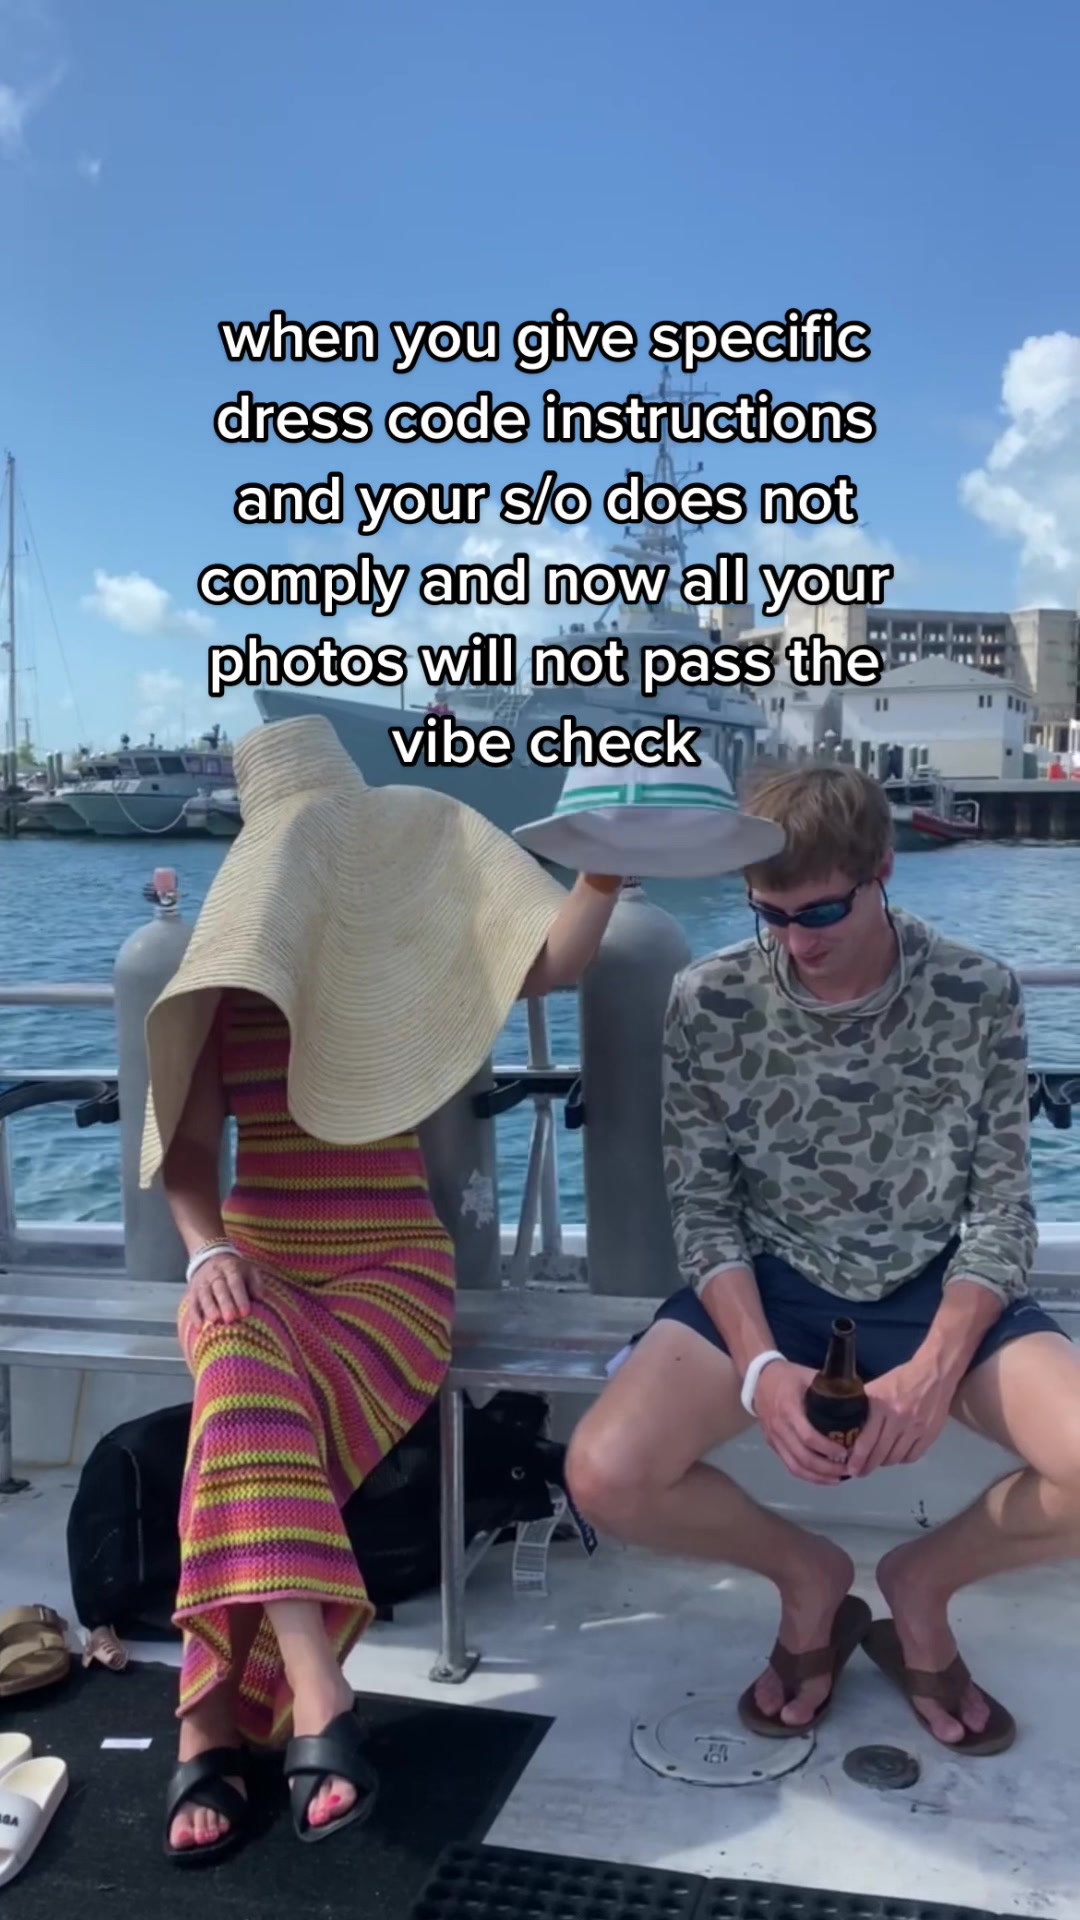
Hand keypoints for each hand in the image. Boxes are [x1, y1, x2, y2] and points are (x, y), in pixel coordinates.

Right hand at [186, 1252, 266, 1327]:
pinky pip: (192, 1303)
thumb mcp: (248, 1270)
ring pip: (204, 1295)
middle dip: (225, 1304)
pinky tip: (199, 1326)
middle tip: (230, 1319)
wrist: (210, 1258)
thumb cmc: (235, 1270)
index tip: (245, 1312)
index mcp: (230, 1268)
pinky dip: (194, 1315)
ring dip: (209, 1308)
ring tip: (214, 1320)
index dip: (240, 1297)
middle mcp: (214, 1274)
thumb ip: (255, 1283)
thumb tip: (259, 1297)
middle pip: (219, 1289)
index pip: (235, 1282)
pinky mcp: (192, 1292)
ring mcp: (202, 1283)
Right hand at [753, 1360, 851, 1486]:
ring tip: (838, 1478)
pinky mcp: (772, 1445)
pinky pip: (789, 1465)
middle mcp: (780, 1427)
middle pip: (803, 1457)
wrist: (760, 1378)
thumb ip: (830, 1389)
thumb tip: (858, 1399)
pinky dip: (806, 1475)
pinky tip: (822, 1477)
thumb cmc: (789, 1376)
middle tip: (848, 1469)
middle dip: (827, 1468)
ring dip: (818, 1477)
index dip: (828, 1448)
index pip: (808, 1436)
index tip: (846, 1452)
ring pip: (795, 1466)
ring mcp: (774, 1438)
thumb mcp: (810, 1376)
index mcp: (789, 1408)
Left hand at [846, 1358, 954, 1475]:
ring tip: (878, 1461)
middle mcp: (898, 1418)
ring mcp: (916, 1428)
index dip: (857, 1459)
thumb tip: (847, 1426)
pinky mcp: (930, 1434)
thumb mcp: (877, 1387)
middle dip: (868, 1466)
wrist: (934, 1374)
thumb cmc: (901, 1379)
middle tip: (860, 1471)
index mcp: (881, 1405)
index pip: (866, 1441)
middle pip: (880, 1453)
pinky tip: (896, 1455)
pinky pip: (912, 1456)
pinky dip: (902, 1459)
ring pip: (895, 1458)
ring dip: (884, 1462)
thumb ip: (864, 1406)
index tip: (851, 1469)